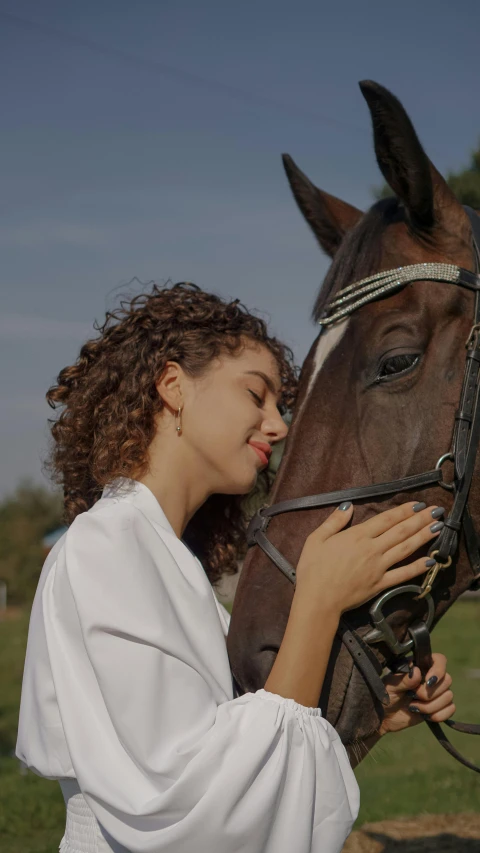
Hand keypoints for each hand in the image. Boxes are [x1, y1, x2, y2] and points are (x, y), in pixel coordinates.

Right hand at [295, 501, 443, 613]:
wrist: (318, 599)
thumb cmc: (313, 568)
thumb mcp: (316, 539)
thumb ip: (334, 522)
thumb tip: (348, 506)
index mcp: (357, 536)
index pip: (386, 519)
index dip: (403, 511)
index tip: (417, 504)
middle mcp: (372, 549)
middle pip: (401, 531)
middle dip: (420, 520)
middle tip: (436, 511)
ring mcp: (379, 567)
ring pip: (406, 549)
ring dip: (423, 537)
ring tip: (438, 527)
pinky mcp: (381, 584)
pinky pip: (403, 574)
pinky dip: (417, 567)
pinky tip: (430, 560)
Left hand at [379, 653, 454, 734]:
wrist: (384, 717)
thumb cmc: (384, 695)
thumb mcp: (391, 686)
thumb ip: (404, 679)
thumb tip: (418, 672)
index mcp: (419, 666)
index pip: (440, 660)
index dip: (438, 670)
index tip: (427, 681)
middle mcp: (430, 677)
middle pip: (447, 680)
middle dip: (429, 693)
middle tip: (413, 696)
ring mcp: (435, 693)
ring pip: (449, 696)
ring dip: (431, 706)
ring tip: (414, 707)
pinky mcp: (438, 708)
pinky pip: (451, 709)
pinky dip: (439, 715)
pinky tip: (425, 716)